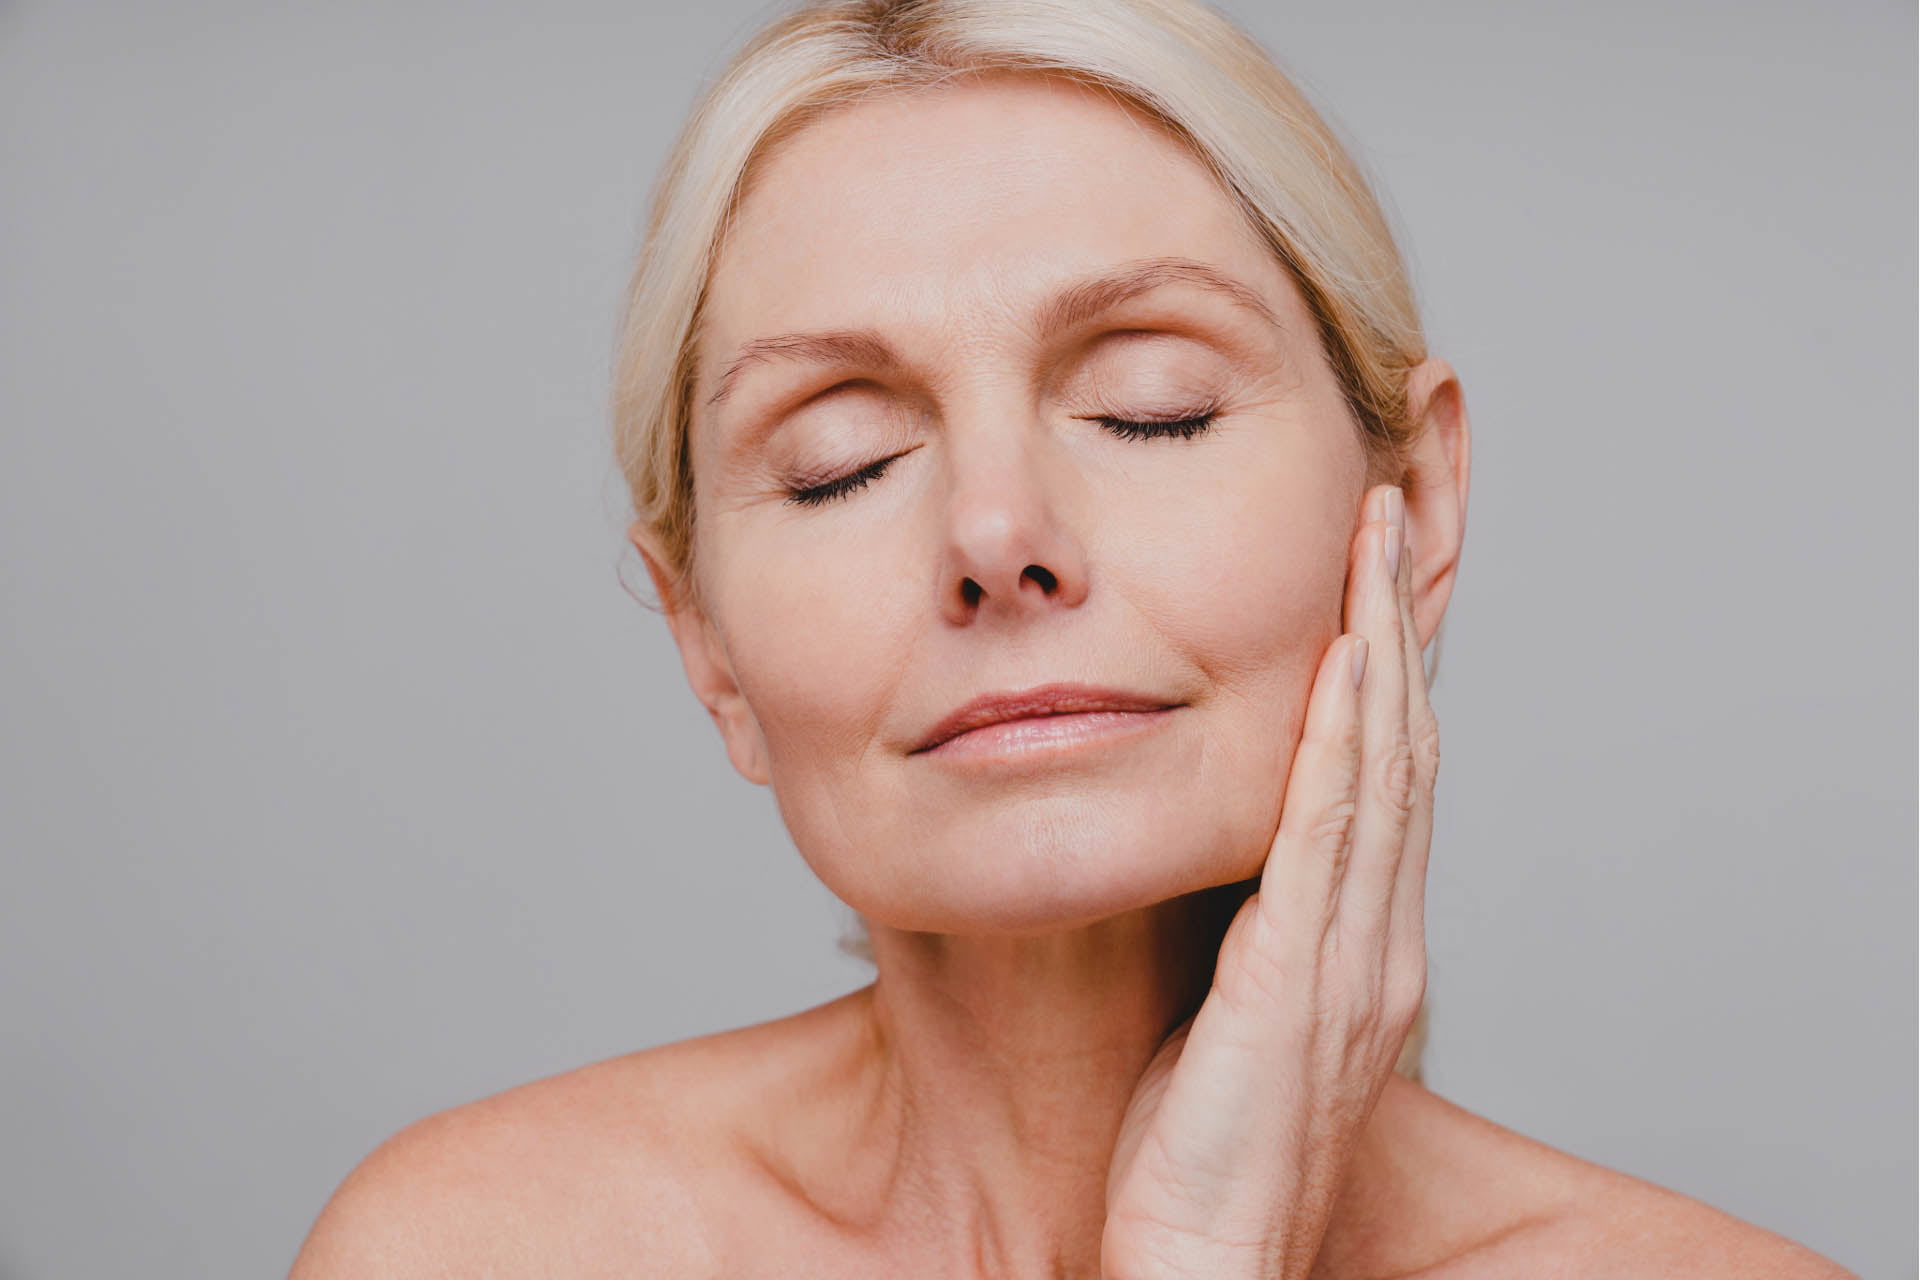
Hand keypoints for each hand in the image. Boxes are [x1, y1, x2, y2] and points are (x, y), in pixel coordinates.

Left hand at [1101, 483, 1438, 1279]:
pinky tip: (1339, 664)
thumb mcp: (1225, 1021)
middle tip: (1386, 511)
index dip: (1380, 667)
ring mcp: (1352, 961)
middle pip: (1399, 746)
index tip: (1364, 572)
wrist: (1205, 1271)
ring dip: (1377, 644)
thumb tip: (1211, 862)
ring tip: (1371, 539)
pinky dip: (1342, 741)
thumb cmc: (1197, 1162)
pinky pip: (1328, 837)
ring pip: (1380, 768)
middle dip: (1392, 620)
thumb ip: (1238, 938)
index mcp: (1356, 947)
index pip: (1380, 776)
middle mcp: (1375, 941)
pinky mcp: (1303, 985)